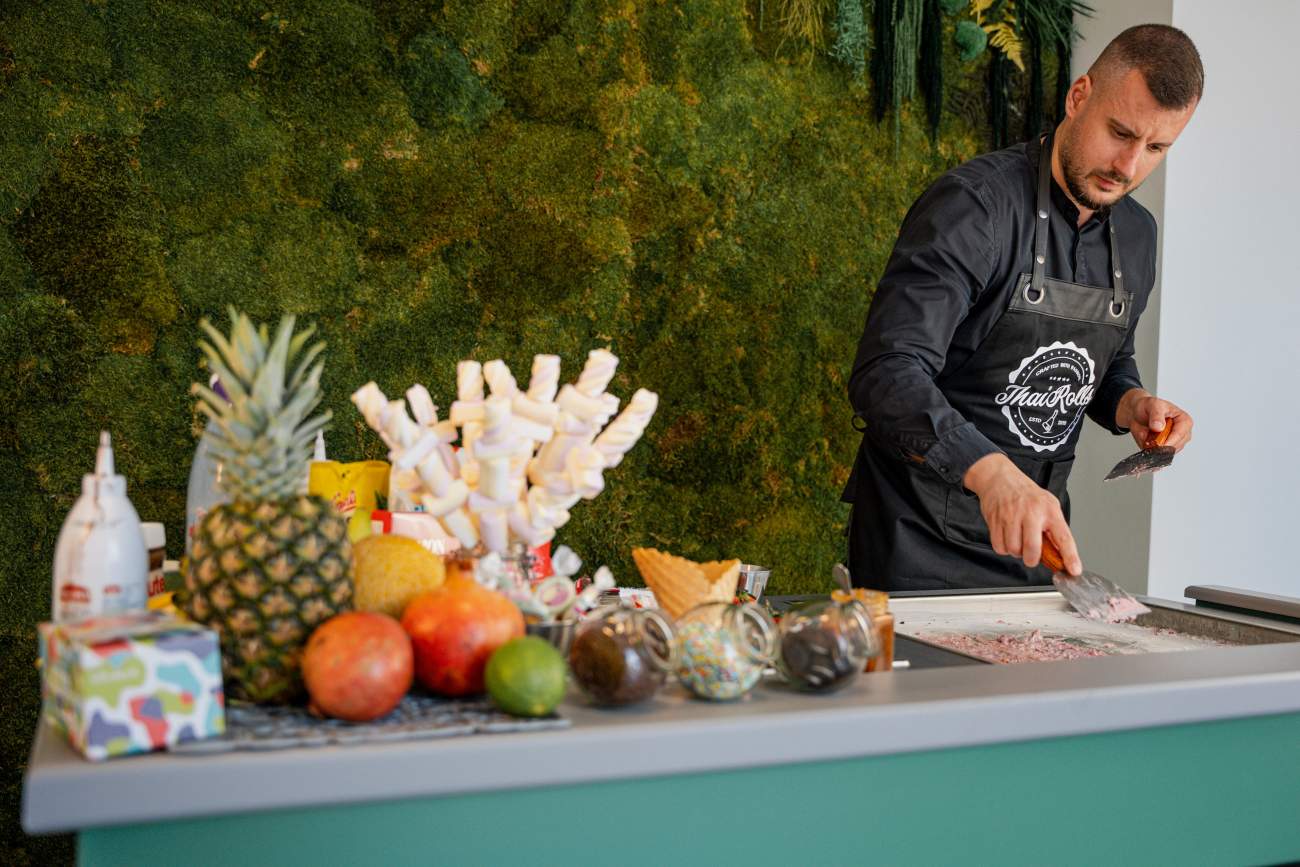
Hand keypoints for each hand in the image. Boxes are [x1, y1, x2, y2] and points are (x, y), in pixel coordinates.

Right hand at [963, 453, 1081, 574]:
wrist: (1000, 478)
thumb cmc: (1027, 494)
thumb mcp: (1048, 505)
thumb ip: (1054, 528)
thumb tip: (1059, 555)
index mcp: (1049, 510)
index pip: (1063, 537)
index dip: (1070, 556)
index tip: (1074, 570)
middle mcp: (1031, 513)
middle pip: (1032, 549)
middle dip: (1032, 559)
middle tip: (1032, 557)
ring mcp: (1011, 516)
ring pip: (1014, 550)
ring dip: (1016, 552)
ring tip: (1018, 541)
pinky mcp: (995, 520)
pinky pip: (999, 547)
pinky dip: (1003, 548)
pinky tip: (1007, 538)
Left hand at [1116, 389, 1192, 450]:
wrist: (1137, 412)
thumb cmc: (1148, 406)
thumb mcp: (1152, 405)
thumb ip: (1156, 416)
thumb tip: (1159, 427)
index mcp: (1184, 420)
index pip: (1180, 434)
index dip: (1169, 441)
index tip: (1159, 445)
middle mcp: (1182, 433)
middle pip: (1175, 446)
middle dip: (1161, 446)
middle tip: (1149, 441)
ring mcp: (1174, 442)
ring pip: (1167, 453)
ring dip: (1155, 449)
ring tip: (1147, 438)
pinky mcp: (1165, 449)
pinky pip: (1158, 455)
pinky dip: (1151, 451)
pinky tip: (1146, 443)